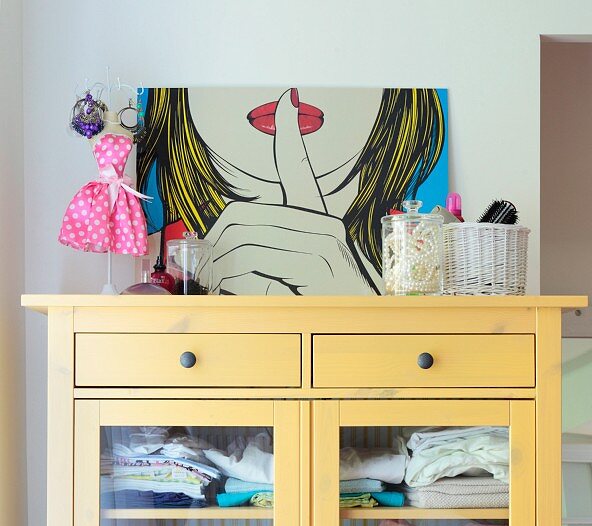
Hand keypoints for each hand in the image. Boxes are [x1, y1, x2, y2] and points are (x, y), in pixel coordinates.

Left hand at [207, 89, 377, 294]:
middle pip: (245, 219)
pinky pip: (255, 271)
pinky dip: (236, 287)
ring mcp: (323, 253)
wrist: (351, 329)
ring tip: (219, 285)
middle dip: (216, 245)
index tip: (287, 98)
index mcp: (319, 221)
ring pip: (244, 247)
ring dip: (221, 271)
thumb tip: (226, 236)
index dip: (291, 134)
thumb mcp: (299, 269)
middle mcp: (325, 230)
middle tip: (207, 267)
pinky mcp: (315, 278)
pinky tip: (237, 295)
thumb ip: (269, 249)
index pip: (299, 169)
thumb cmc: (321, 300)